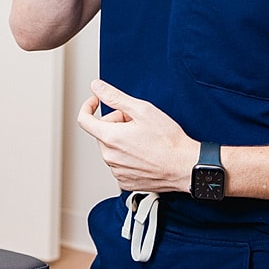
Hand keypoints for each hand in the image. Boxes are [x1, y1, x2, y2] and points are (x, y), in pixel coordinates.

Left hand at [78, 80, 195, 193]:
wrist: (184, 166)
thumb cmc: (168, 140)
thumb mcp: (142, 110)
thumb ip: (115, 97)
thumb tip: (97, 87)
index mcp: (110, 138)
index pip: (84, 120)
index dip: (88, 106)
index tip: (96, 101)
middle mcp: (110, 157)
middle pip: (102, 132)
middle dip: (116, 123)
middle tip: (137, 123)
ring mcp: (117, 171)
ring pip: (111, 148)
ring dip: (122, 140)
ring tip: (144, 139)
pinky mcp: (125, 181)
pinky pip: (119, 163)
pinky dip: (127, 156)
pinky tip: (144, 153)